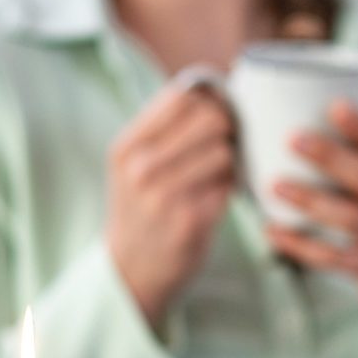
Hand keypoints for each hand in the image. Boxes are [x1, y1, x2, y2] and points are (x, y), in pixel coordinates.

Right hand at [105, 83, 237, 324]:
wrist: (131, 271)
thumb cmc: (140, 207)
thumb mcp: (132, 164)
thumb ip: (163, 127)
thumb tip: (212, 86)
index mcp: (126, 147)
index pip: (181, 97)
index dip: (208, 100)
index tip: (214, 114)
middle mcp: (140, 169)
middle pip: (210, 119)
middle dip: (226, 128)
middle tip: (224, 143)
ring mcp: (164, 196)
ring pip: (225, 151)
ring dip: (230, 161)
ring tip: (217, 174)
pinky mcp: (191, 222)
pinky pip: (229, 186)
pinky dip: (230, 188)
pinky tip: (216, 197)